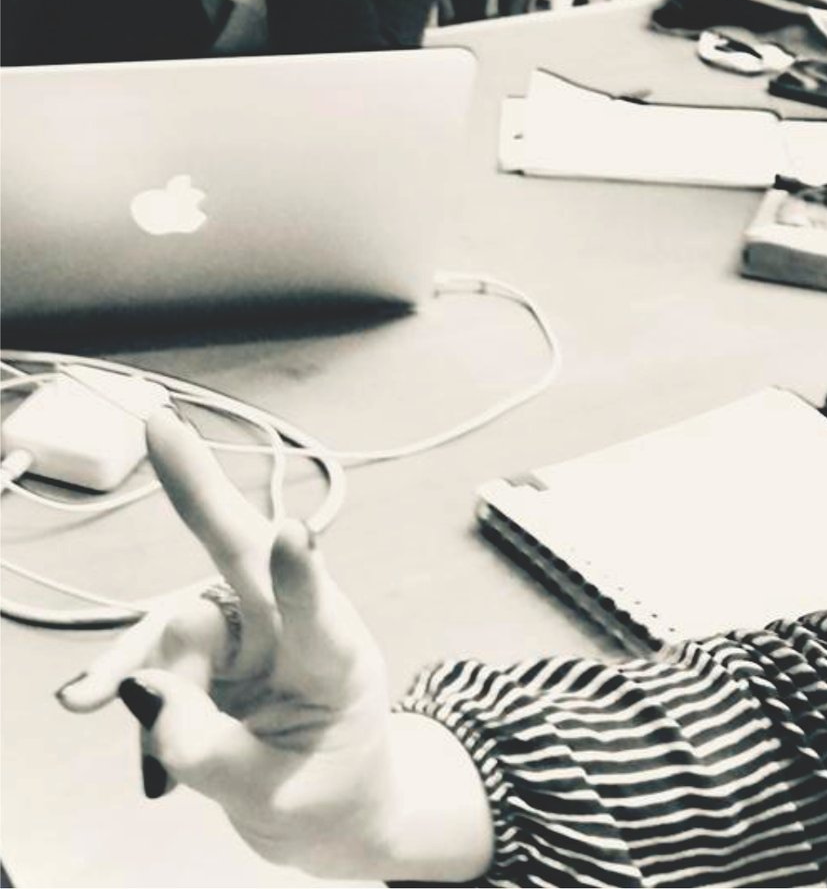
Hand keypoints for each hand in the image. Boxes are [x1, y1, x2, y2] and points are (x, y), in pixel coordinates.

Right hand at [55, 410, 488, 880]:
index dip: (300, 577)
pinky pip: (151, 656)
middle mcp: (290, 626)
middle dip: (197, 488)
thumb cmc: (325, 790)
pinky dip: (120, 678)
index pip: (318, 615)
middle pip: (242, 551)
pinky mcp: (208, 647)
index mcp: (335, 661)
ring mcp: (247, 630)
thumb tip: (141, 693)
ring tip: (94, 707)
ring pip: (172, 626)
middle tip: (159, 426)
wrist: (329, 806)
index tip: (290, 535)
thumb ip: (207, 749)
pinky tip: (86, 699)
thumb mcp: (274, 794)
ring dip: (135, 664)